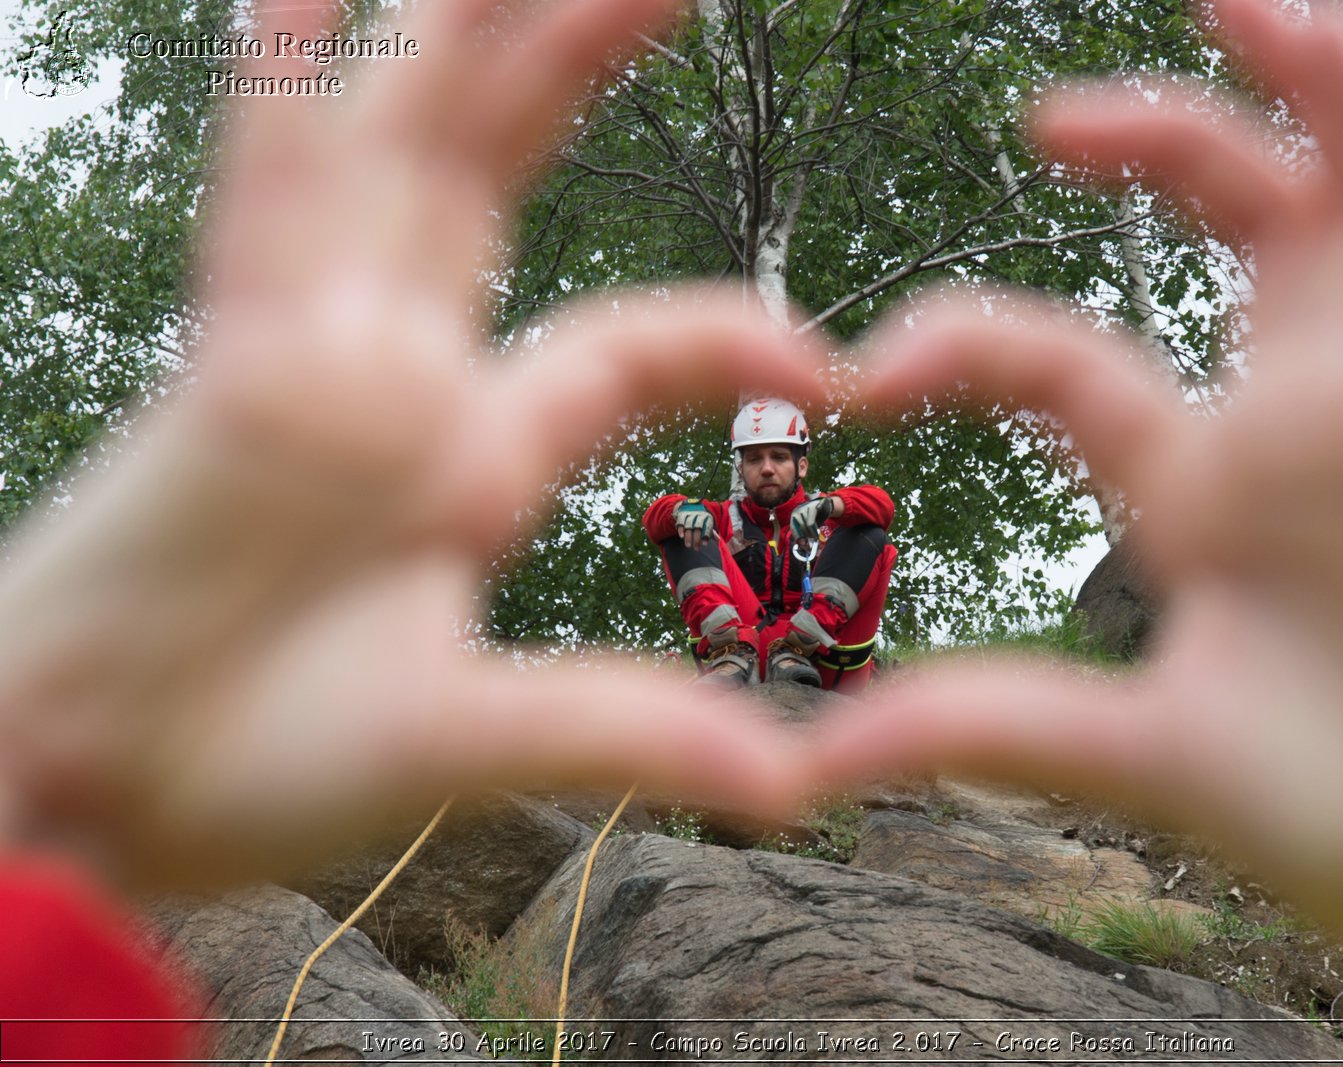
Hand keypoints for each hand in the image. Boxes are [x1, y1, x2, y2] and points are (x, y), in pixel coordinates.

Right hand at [0, 0, 825, 886]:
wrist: (87, 794)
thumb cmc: (253, 769)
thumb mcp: (475, 744)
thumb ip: (628, 733)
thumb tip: (794, 787)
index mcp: (466, 451)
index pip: (621, 345)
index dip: (727, 334)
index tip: (832, 366)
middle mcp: (395, 370)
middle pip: (504, 177)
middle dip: (580, 62)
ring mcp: (309, 348)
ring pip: (405, 149)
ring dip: (468, 32)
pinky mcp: (226, 361)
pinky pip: (260, 195)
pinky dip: (281, 87)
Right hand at [674, 501, 716, 549]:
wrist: (690, 505)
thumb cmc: (700, 519)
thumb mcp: (707, 523)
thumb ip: (711, 532)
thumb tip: (719, 541)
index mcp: (707, 517)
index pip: (707, 527)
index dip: (706, 535)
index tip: (704, 544)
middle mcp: (698, 515)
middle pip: (698, 527)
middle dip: (697, 539)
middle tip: (696, 549)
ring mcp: (690, 515)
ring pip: (689, 525)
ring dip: (688, 536)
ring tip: (688, 545)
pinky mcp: (682, 515)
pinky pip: (681, 522)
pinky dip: (681, 529)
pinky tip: (681, 536)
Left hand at [789, 495, 834, 541]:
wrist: (826, 506)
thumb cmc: (815, 517)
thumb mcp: (807, 525)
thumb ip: (803, 533)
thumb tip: (802, 544)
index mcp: (794, 515)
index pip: (793, 528)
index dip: (797, 537)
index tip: (802, 544)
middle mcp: (797, 511)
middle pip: (799, 527)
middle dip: (805, 537)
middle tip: (809, 544)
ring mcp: (804, 508)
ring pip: (805, 526)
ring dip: (810, 534)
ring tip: (814, 538)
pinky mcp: (812, 508)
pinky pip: (811, 522)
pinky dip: (814, 530)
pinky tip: (816, 534)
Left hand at [819, 0, 1342, 1007]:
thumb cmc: (1342, 820)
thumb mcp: (1134, 753)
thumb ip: (983, 729)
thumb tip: (806, 764)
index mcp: (1197, 492)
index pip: (1063, 360)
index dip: (960, 342)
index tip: (859, 378)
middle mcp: (1280, 421)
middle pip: (1225, 226)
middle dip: (1154, 141)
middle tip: (1039, 119)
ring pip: (1332, 192)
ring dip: (1285, 81)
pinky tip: (1308, 34)